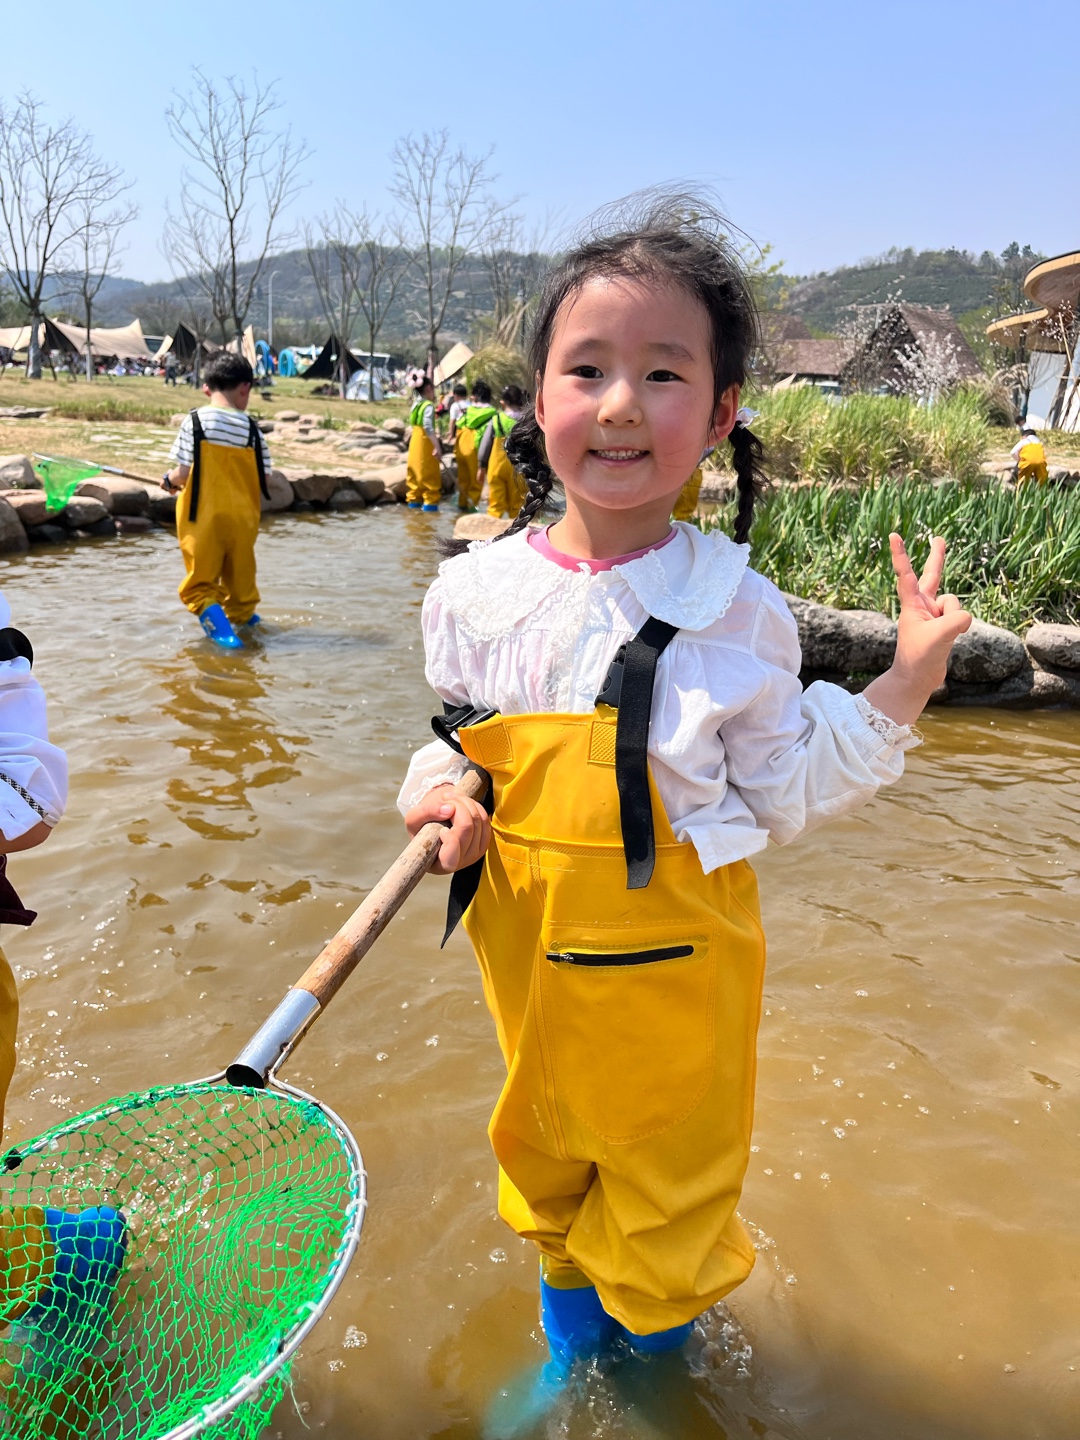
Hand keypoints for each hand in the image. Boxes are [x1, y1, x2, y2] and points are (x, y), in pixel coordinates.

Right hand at [404, 783, 489, 874]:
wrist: (434, 824)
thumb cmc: (421, 828)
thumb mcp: (413, 819)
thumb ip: (425, 813)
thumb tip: (449, 809)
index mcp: (439, 865)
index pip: (451, 858)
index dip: (450, 838)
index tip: (441, 828)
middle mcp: (460, 863)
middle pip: (467, 829)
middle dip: (457, 807)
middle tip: (446, 799)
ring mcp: (475, 854)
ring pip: (478, 821)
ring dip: (465, 803)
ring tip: (452, 799)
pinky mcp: (484, 842)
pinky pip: (486, 820)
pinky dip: (475, 807)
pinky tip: (463, 804)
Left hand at [862, 534, 970, 726]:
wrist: (916, 679)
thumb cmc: (919, 657)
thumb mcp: (940, 635)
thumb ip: (957, 619)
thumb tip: (965, 617)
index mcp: (911, 603)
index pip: (905, 574)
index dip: (900, 554)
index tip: (893, 535)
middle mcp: (922, 605)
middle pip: (933, 576)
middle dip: (937, 557)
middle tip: (939, 538)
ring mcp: (933, 615)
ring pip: (955, 603)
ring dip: (954, 618)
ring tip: (942, 636)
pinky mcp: (943, 625)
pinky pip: (960, 616)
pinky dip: (960, 625)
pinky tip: (950, 638)